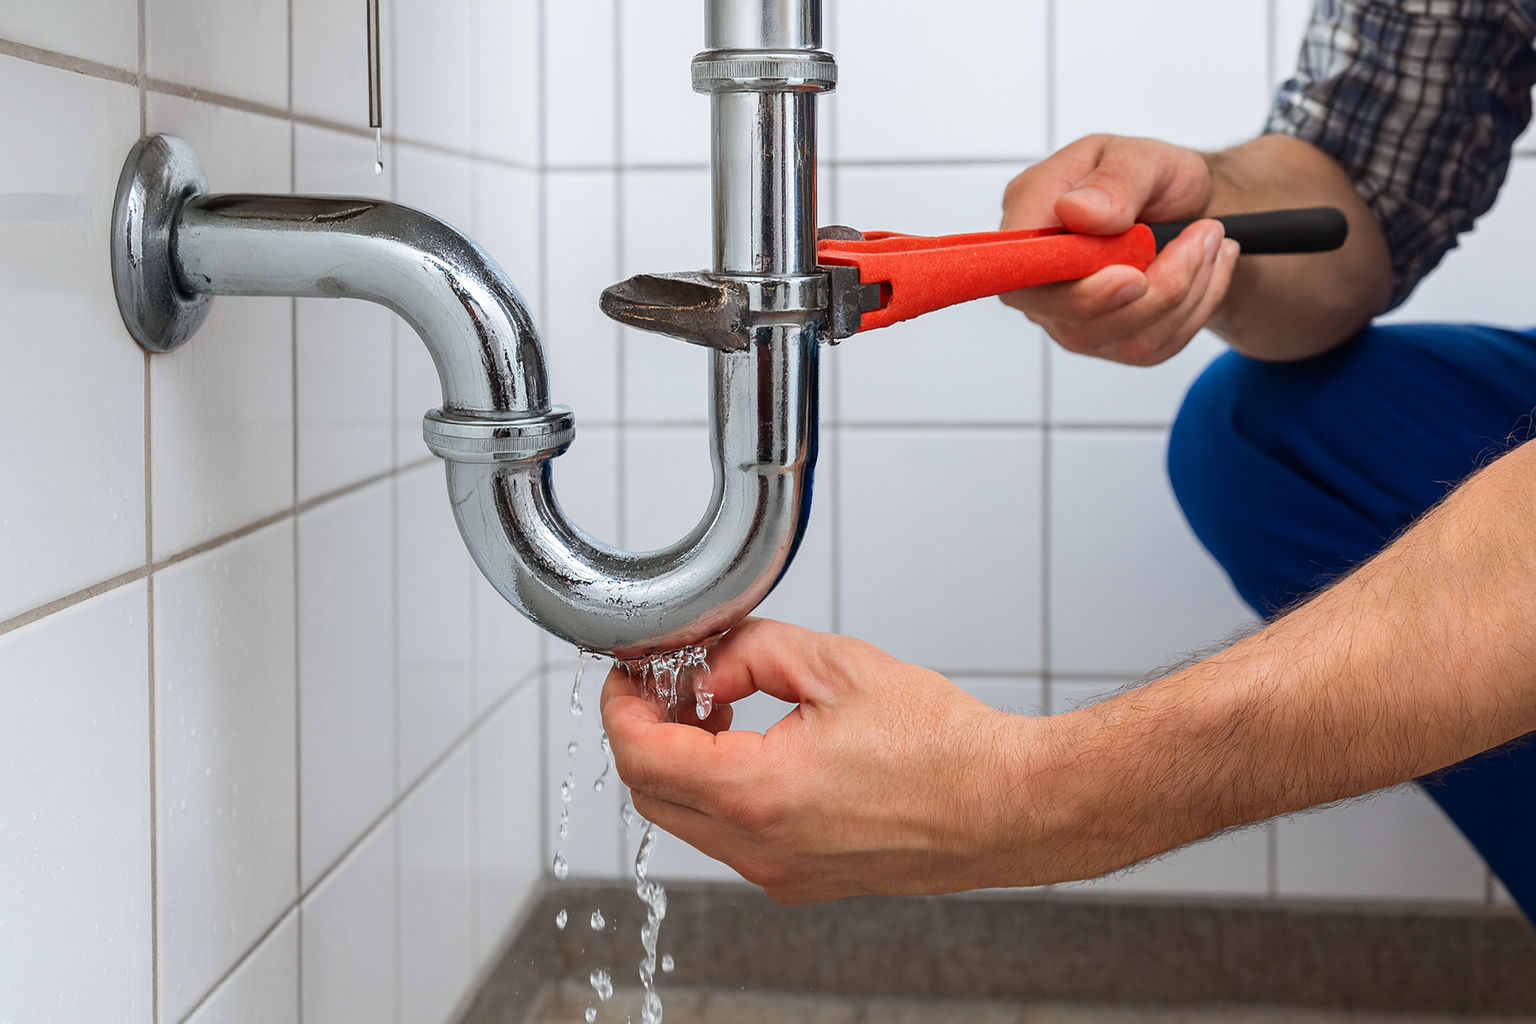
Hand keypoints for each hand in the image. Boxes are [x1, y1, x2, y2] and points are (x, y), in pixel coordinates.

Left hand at [600, 619, 1054, 904]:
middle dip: (645, 733)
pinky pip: (729, 837)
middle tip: (667, 684)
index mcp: (760, 794)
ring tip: (719, 706)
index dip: (622, 708)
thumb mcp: (836, 665)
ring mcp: (780, 874)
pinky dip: (719, 789)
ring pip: (687, 820)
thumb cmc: (943, 744)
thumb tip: (704, 663)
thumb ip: (750, 652)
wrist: (1005, 805)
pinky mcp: (800, 879)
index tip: (630, 675)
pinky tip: (755, 744)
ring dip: (682, 762)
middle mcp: (762, 849)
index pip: (642, 758)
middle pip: (651, 795)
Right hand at [1000, 134, 1239, 365]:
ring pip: (1129, 338)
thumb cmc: (1153, 180)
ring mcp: (1070, 318)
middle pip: (1078, 320)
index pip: (1022, 279)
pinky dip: (1197, 305)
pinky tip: (1204, 268)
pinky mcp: (1109, 342)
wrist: (1188, 209)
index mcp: (1030, 219)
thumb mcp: (1144, 157)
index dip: (1071, 290)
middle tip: (1202, 236)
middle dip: (1156, 288)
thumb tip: (1076, 212)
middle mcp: (1041, 279)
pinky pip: (1157, 345)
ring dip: (1188, 289)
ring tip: (1209, 238)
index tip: (1131, 276)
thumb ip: (1113, 181)